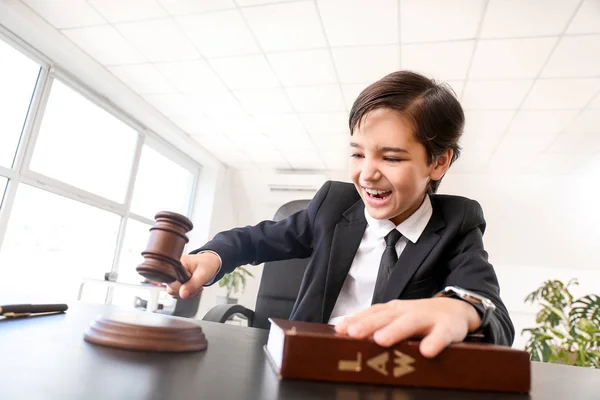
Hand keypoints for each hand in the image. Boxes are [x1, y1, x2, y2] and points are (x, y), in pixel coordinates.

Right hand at [166, 253, 220, 299]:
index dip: (180, 288)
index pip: (171, 281)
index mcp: (177, 264)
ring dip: (188, 293)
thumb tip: (182, 295)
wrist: (210, 263)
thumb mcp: (202, 275)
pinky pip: (179, 293)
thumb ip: (192, 285)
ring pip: (175, 293)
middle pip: (171, 289)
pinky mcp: (178, 283)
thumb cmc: (206, 265)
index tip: (192, 286)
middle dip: (186, 292)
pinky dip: (188, 294)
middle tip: (196, 286)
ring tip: (196, 286)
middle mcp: (173, 270)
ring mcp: (175, 277)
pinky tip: (194, 288)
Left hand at [334, 298, 480, 357]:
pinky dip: (434, 342)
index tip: (340, 330)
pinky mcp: (448, 328)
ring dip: (395, 331)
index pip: (372, 313)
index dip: (356, 320)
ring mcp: (427, 318)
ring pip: (410, 323)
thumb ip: (375, 325)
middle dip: (368, 325)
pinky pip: (441, 335)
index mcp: (393, 310)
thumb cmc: (418, 319)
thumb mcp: (396, 319)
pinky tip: (427, 352)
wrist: (455, 310)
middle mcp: (407, 311)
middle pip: (386, 317)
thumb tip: (344, 336)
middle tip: (353, 334)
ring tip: (381, 340)